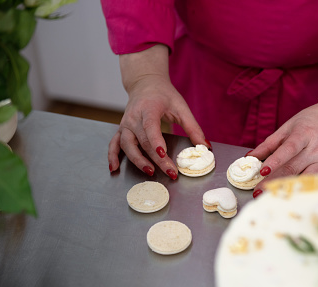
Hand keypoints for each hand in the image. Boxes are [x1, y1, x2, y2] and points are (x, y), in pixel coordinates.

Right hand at [108, 45, 207, 178]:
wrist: (146, 84)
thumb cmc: (164, 95)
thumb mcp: (181, 108)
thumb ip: (193, 128)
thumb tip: (206, 147)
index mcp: (149, 108)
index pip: (150, 127)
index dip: (155, 142)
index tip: (162, 154)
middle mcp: (134, 117)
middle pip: (143, 141)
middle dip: (156, 159)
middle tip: (170, 172)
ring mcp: (125, 124)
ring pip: (127, 145)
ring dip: (137, 160)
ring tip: (150, 172)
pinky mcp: (122, 130)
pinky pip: (114, 144)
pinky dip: (112, 156)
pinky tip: (114, 169)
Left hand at [249, 89, 317, 196]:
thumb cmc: (311, 121)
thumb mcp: (289, 126)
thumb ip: (270, 143)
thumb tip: (251, 157)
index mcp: (304, 134)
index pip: (288, 149)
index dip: (275, 161)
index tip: (262, 172)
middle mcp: (317, 148)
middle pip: (294, 168)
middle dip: (274, 181)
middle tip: (258, 192)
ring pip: (305, 178)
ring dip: (288, 188)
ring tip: (272, 195)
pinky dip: (305, 189)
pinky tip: (294, 196)